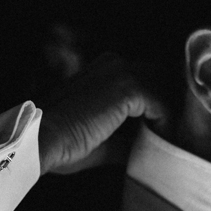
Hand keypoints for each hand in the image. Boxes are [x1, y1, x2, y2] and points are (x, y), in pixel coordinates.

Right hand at [36, 52, 164, 174]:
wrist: (39, 141)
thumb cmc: (63, 144)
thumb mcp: (104, 140)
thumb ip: (129, 137)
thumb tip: (152, 146)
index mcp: (106, 69)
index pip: (149, 81)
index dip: (160, 106)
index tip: (162, 133)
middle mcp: (114, 64)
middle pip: (162, 81)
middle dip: (170, 108)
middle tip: (172, 137)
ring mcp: (120, 73)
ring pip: (165, 90)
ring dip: (170, 116)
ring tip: (166, 141)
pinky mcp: (126, 88)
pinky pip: (162, 102)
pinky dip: (165, 122)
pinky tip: (158, 139)